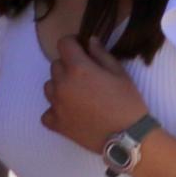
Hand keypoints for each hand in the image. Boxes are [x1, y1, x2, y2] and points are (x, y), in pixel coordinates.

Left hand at [39, 31, 148, 153]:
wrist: (126, 135)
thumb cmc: (127, 101)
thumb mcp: (120, 73)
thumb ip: (102, 55)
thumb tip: (89, 41)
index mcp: (78, 68)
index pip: (63, 44)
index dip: (73, 43)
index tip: (81, 48)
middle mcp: (62, 84)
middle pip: (55, 65)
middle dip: (69, 65)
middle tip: (86, 75)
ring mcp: (55, 104)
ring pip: (49, 87)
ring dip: (60, 86)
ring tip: (78, 94)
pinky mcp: (55, 123)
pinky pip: (47, 111)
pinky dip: (56, 109)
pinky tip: (70, 112)